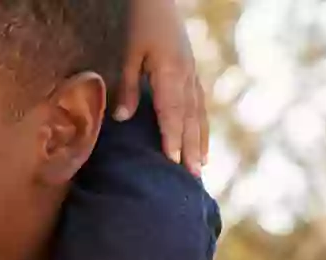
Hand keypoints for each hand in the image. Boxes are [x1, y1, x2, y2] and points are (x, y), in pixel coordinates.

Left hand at [115, 0, 207, 175]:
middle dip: (191, 147)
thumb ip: (128, 86)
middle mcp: (187, 76)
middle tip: (193, 176)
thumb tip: (123, 118)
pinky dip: (201, 122)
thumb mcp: (128, 53)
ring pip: (199, 112)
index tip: (173, 161)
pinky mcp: (191, 70)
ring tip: (202, 163)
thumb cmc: (141, 24)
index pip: (172, 112)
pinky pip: (199, 102)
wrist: (158, 1)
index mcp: (171, 73)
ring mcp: (193, 73)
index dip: (173, 138)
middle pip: (190, 118)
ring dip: (200, 139)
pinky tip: (200, 135)